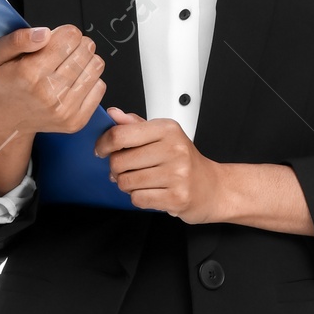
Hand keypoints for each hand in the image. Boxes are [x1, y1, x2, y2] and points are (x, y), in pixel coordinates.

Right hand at [0, 23, 105, 197]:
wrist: (8, 118)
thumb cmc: (7, 81)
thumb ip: (19, 38)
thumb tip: (45, 33)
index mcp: (29, 73)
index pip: (70, 36)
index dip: (67, 32)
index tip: (59, 38)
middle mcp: (48, 93)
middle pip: (86, 50)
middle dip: (79, 43)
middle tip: (66, 50)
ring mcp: (64, 110)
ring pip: (96, 66)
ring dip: (87, 60)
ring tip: (71, 64)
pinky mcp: (76, 121)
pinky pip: (100, 87)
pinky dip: (91, 80)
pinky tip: (75, 81)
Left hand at [95, 113, 227, 221]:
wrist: (211, 187)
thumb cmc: (185, 162)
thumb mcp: (162, 136)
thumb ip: (135, 126)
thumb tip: (113, 114)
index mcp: (167, 129)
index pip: (121, 134)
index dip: (104, 144)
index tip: (102, 150)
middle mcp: (174, 149)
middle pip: (120, 161)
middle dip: (116, 169)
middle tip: (126, 170)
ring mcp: (177, 174)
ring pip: (126, 182)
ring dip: (127, 185)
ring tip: (141, 181)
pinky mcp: (176, 197)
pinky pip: (138, 199)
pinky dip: (138, 198)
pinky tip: (150, 192)